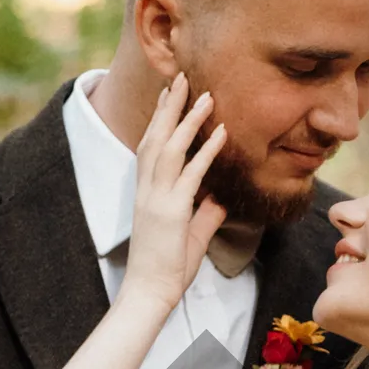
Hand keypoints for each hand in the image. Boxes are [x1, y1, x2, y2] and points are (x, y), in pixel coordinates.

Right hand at [119, 73, 226, 313]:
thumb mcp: (191, 235)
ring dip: (187, 119)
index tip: (170, 94)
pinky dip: (206, 150)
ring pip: (169, 147)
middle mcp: (148, 190)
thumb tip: (221, 199)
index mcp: (148, 192)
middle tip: (181, 76)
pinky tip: (220, 131)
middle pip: (155, 136)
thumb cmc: (168, 268)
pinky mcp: (170, 212)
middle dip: (169, 105)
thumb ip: (204, 214)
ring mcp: (157, 199)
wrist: (150, 292)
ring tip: (204, 93)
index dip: (160, 118)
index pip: (151, 146)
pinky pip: (190, 174)